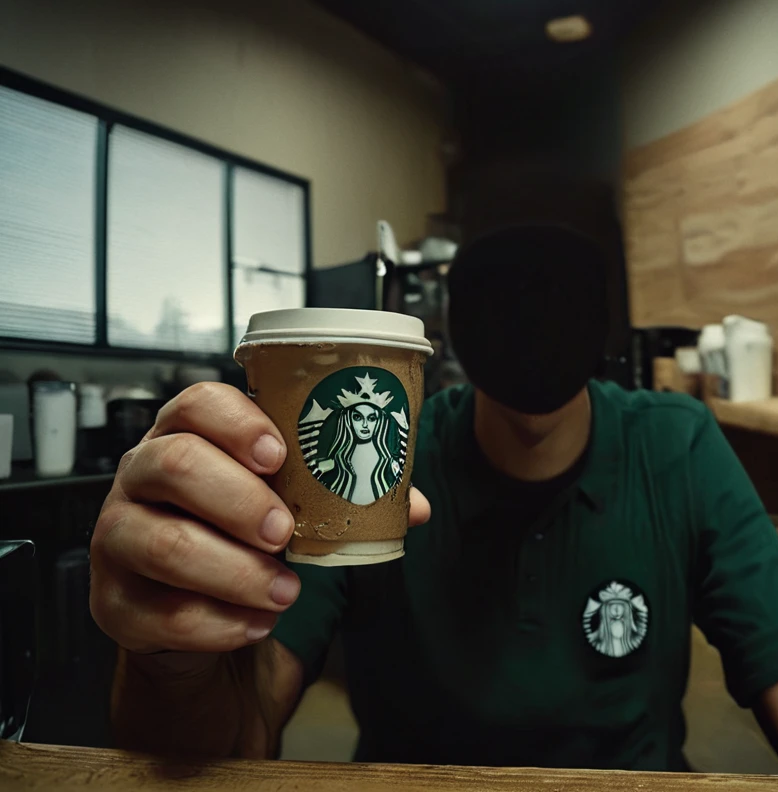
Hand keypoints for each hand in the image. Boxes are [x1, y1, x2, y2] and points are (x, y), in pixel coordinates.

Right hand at [91, 382, 430, 654]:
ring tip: (285, 590)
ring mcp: (118, 537)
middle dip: (238, 499)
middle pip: (174, 465)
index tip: (278, 453)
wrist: (195, 610)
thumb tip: (414, 506)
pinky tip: (256, 624)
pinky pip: (158, 613)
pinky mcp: (113, 602)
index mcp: (187, 434)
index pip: (196, 403)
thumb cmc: (243, 533)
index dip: (236, 422)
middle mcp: (142, 475)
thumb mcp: (289, 502)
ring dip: (234, 570)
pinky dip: (218, 623)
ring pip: (163, 542)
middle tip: (286, 531)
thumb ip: (345, 493)